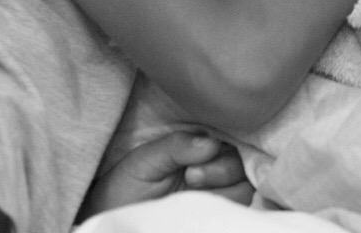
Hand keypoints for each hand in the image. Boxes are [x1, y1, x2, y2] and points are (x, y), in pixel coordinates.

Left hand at [82, 129, 250, 213]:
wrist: (115, 218)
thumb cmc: (126, 188)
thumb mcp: (145, 160)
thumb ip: (176, 145)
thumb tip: (211, 143)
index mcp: (200, 150)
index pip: (231, 141)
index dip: (224, 148)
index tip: (198, 159)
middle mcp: (214, 170)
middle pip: (243, 165)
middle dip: (222, 169)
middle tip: (191, 176)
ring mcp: (217, 195)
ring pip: (245, 188)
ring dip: (223, 190)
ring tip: (192, 194)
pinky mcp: (215, 216)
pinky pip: (237, 211)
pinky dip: (225, 208)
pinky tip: (202, 207)